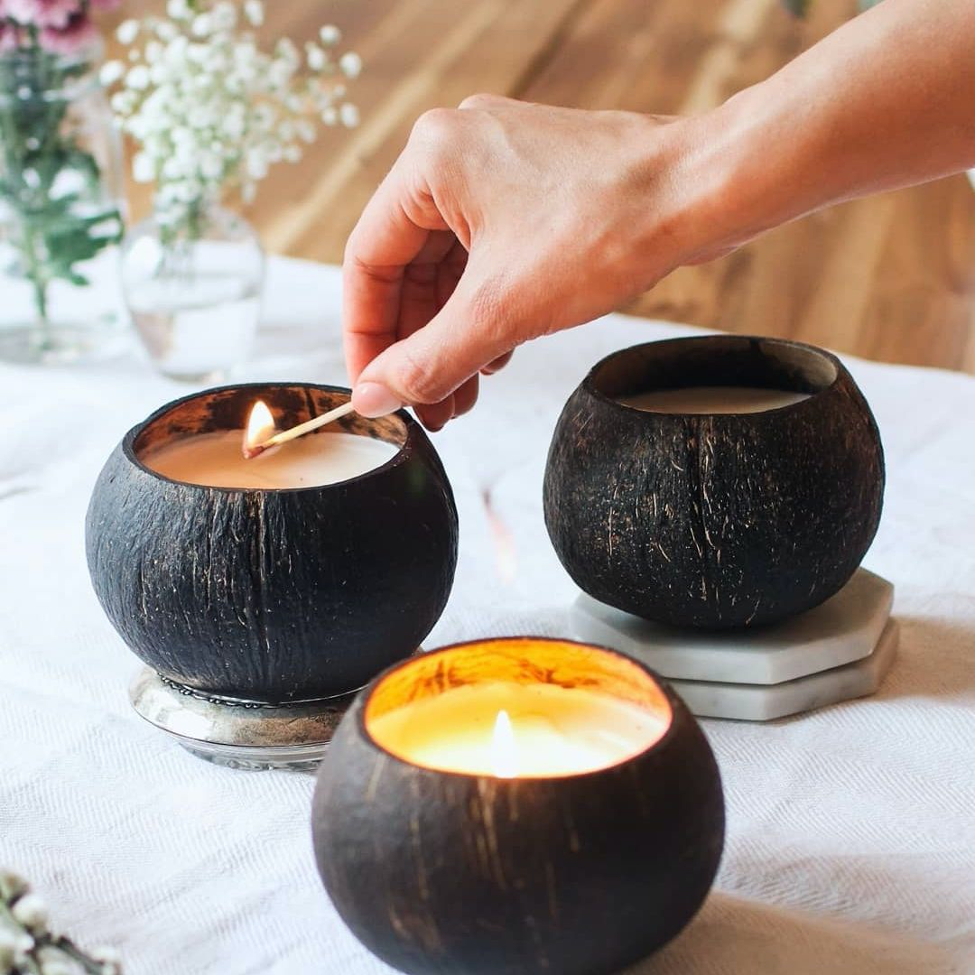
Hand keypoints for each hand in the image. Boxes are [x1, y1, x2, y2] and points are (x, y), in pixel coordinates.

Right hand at [343, 95, 714, 428]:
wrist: (703, 192)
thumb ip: (429, 360)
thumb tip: (376, 396)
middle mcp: (458, 152)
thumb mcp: (501, 311)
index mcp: (430, 162)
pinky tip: (496, 355)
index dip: (366, 337)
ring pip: (453, 266)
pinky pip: (490, 255)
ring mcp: (502, 167)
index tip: (375, 389)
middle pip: (410, 268)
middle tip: (426, 405)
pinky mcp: (538, 187)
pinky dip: (487, 307)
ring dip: (454, 334)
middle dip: (419, 345)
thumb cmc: (608, 227)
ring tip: (461, 394)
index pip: (367, 262)